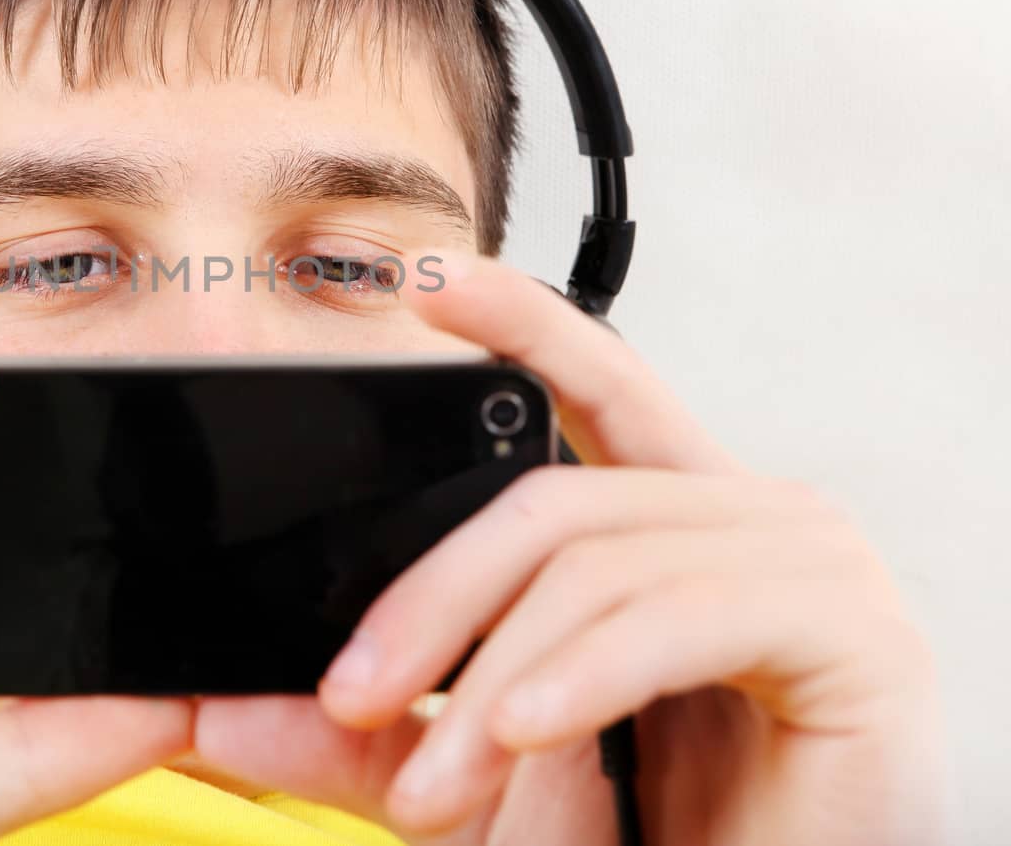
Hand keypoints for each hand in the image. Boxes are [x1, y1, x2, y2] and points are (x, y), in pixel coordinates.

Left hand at [190, 254, 947, 845]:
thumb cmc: (648, 839)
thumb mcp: (478, 773)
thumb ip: (365, 737)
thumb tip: (218, 716)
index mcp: (668, 518)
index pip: (592, 383)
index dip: (518, 321)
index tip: (424, 279)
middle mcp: (744, 512)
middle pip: (551, 494)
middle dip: (432, 591)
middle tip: (349, 690)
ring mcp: (808, 557)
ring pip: (596, 559)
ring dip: (491, 676)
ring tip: (435, 789)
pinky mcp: (850, 628)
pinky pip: (679, 613)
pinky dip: (583, 674)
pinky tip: (522, 728)